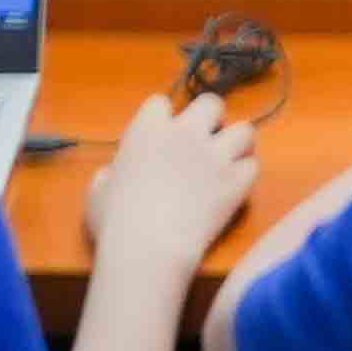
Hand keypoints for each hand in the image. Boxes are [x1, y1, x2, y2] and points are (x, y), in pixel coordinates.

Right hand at [79, 90, 261, 266]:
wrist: (149, 248)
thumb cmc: (116, 222)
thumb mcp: (98, 191)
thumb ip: (111, 173)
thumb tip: (114, 174)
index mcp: (148, 129)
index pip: (160, 103)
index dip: (161, 119)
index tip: (161, 137)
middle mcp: (186, 133)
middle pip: (211, 103)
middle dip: (210, 120)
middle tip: (203, 144)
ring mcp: (216, 155)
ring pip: (245, 130)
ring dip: (237, 144)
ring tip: (227, 163)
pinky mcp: (237, 182)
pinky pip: (253, 166)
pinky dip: (245, 176)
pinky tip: (234, 190)